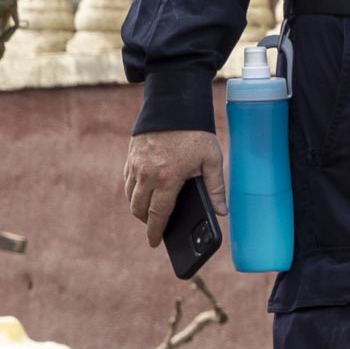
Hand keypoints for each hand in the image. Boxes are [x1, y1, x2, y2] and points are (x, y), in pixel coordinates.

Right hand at [124, 131, 221, 247]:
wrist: (174, 106)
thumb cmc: (196, 134)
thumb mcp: (212, 160)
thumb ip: (216, 188)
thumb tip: (221, 212)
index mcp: (168, 178)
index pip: (158, 214)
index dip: (155, 231)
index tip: (154, 243)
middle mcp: (147, 174)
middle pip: (139, 209)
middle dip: (146, 222)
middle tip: (156, 227)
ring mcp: (136, 165)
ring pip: (131, 197)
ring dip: (139, 207)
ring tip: (152, 212)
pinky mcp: (131, 157)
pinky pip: (128, 182)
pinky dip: (134, 192)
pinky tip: (145, 193)